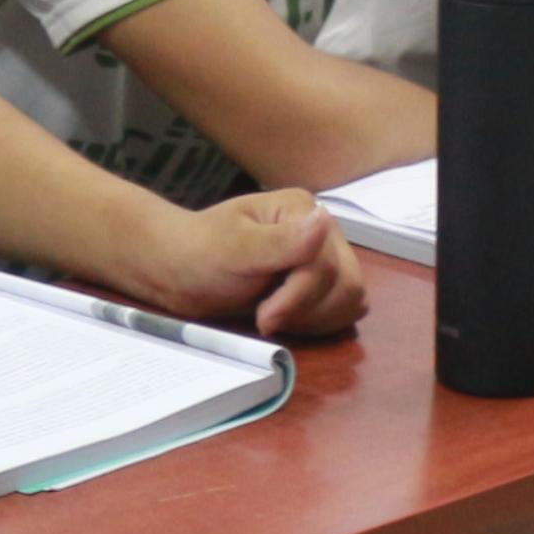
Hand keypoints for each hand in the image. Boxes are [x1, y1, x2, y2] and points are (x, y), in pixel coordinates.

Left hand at [120, 190, 367, 339]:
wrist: (182, 271)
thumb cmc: (200, 255)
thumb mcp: (234, 249)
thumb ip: (280, 241)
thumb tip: (324, 219)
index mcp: (302, 210)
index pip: (326, 264)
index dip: (298, 296)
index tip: (263, 317)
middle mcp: (322, 230)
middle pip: (346, 283)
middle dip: (306, 309)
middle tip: (264, 317)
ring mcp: (325, 256)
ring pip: (351, 299)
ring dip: (315, 319)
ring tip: (274, 316)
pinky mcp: (323, 282)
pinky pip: (344, 309)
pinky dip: (320, 323)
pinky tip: (287, 319)